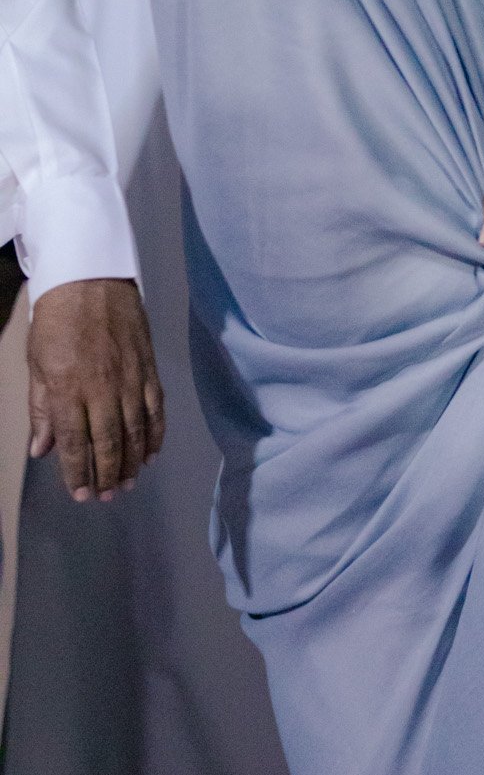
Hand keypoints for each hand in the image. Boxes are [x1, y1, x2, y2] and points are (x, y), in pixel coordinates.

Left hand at [28, 278, 164, 501]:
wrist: (91, 278)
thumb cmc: (57, 318)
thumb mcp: (37, 363)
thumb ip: (41, 409)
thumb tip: (41, 448)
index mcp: (68, 388)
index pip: (74, 442)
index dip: (77, 472)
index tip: (80, 494)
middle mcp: (102, 388)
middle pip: (108, 443)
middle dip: (107, 475)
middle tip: (106, 496)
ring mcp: (129, 379)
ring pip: (134, 432)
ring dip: (132, 462)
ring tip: (127, 483)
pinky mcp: (148, 369)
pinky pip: (155, 409)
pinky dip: (155, 434)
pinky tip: (151, 453)